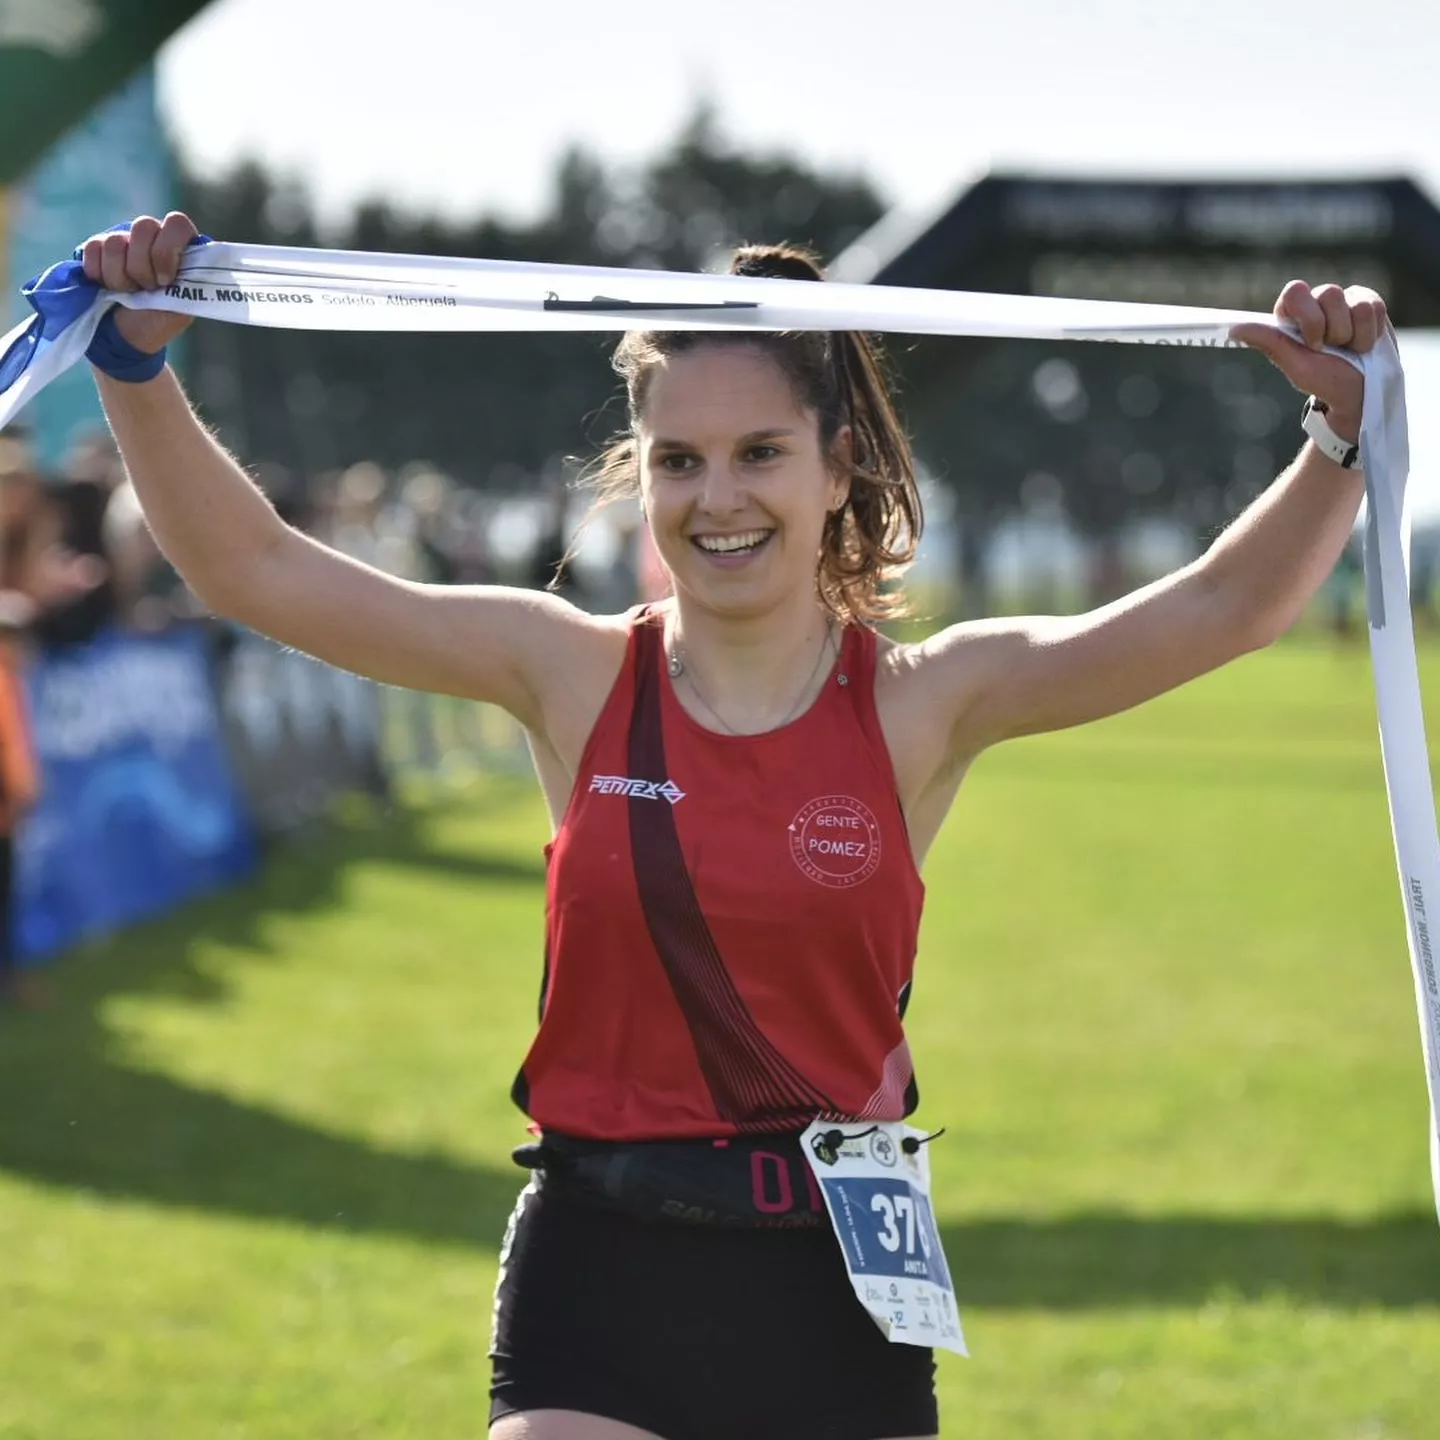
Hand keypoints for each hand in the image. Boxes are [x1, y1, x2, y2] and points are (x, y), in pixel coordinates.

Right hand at [80, 212, 200, 354]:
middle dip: (142, 267)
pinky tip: (107, 286)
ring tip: (129, 292)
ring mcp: (125, 239)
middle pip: (143, 226)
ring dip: (120, 277)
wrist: (129, 336)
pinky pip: (94, 248)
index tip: (165, 280)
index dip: (167, 249)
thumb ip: (190, 282)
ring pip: (115, 241)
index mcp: (180, 247)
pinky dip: (99, 273)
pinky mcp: (98, 247)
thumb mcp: (183, 306)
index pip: (176, 223)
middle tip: (147, 289)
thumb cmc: (161, 320)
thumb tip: (194, 264)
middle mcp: (153, 236)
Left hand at [1231, 281, 1387, 442]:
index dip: (1309, 317)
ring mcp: (1344, 301)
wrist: (1359, 394)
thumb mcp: (1295, 365)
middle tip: (1331, 349)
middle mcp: (1317, 302)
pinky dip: (1370, 333)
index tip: (1313, 344)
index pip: (1296, 290)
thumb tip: (1234, 329)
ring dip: (1353, 334)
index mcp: (1293, 314)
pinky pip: (1374, 307)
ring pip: (1355, 303)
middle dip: (1333, 330)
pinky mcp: (1369, 303)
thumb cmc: (1323, 381)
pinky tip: (1363, 344)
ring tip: (1348, 349)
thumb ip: (1270, 342)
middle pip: (1329, 292)